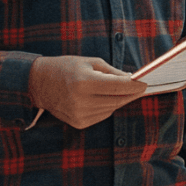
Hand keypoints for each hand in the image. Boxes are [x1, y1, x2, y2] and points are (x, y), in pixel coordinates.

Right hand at [28, 56, 147, 128]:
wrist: (39, 84)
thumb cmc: (66, 68)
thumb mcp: (89, 63)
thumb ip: (113, 72)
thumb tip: (132, 78)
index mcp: (84, 83)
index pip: (118, 87)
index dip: (135, 86)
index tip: (145, 83)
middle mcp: (81, 101)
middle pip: (117, 100)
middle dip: (131, 94)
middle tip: (140, 87)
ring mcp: (79, 115)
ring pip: (111, 108)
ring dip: (119, 99)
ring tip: (120, 90)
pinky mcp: (79, 123)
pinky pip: (102, 115)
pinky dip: (107, 106)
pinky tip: (102, 98)